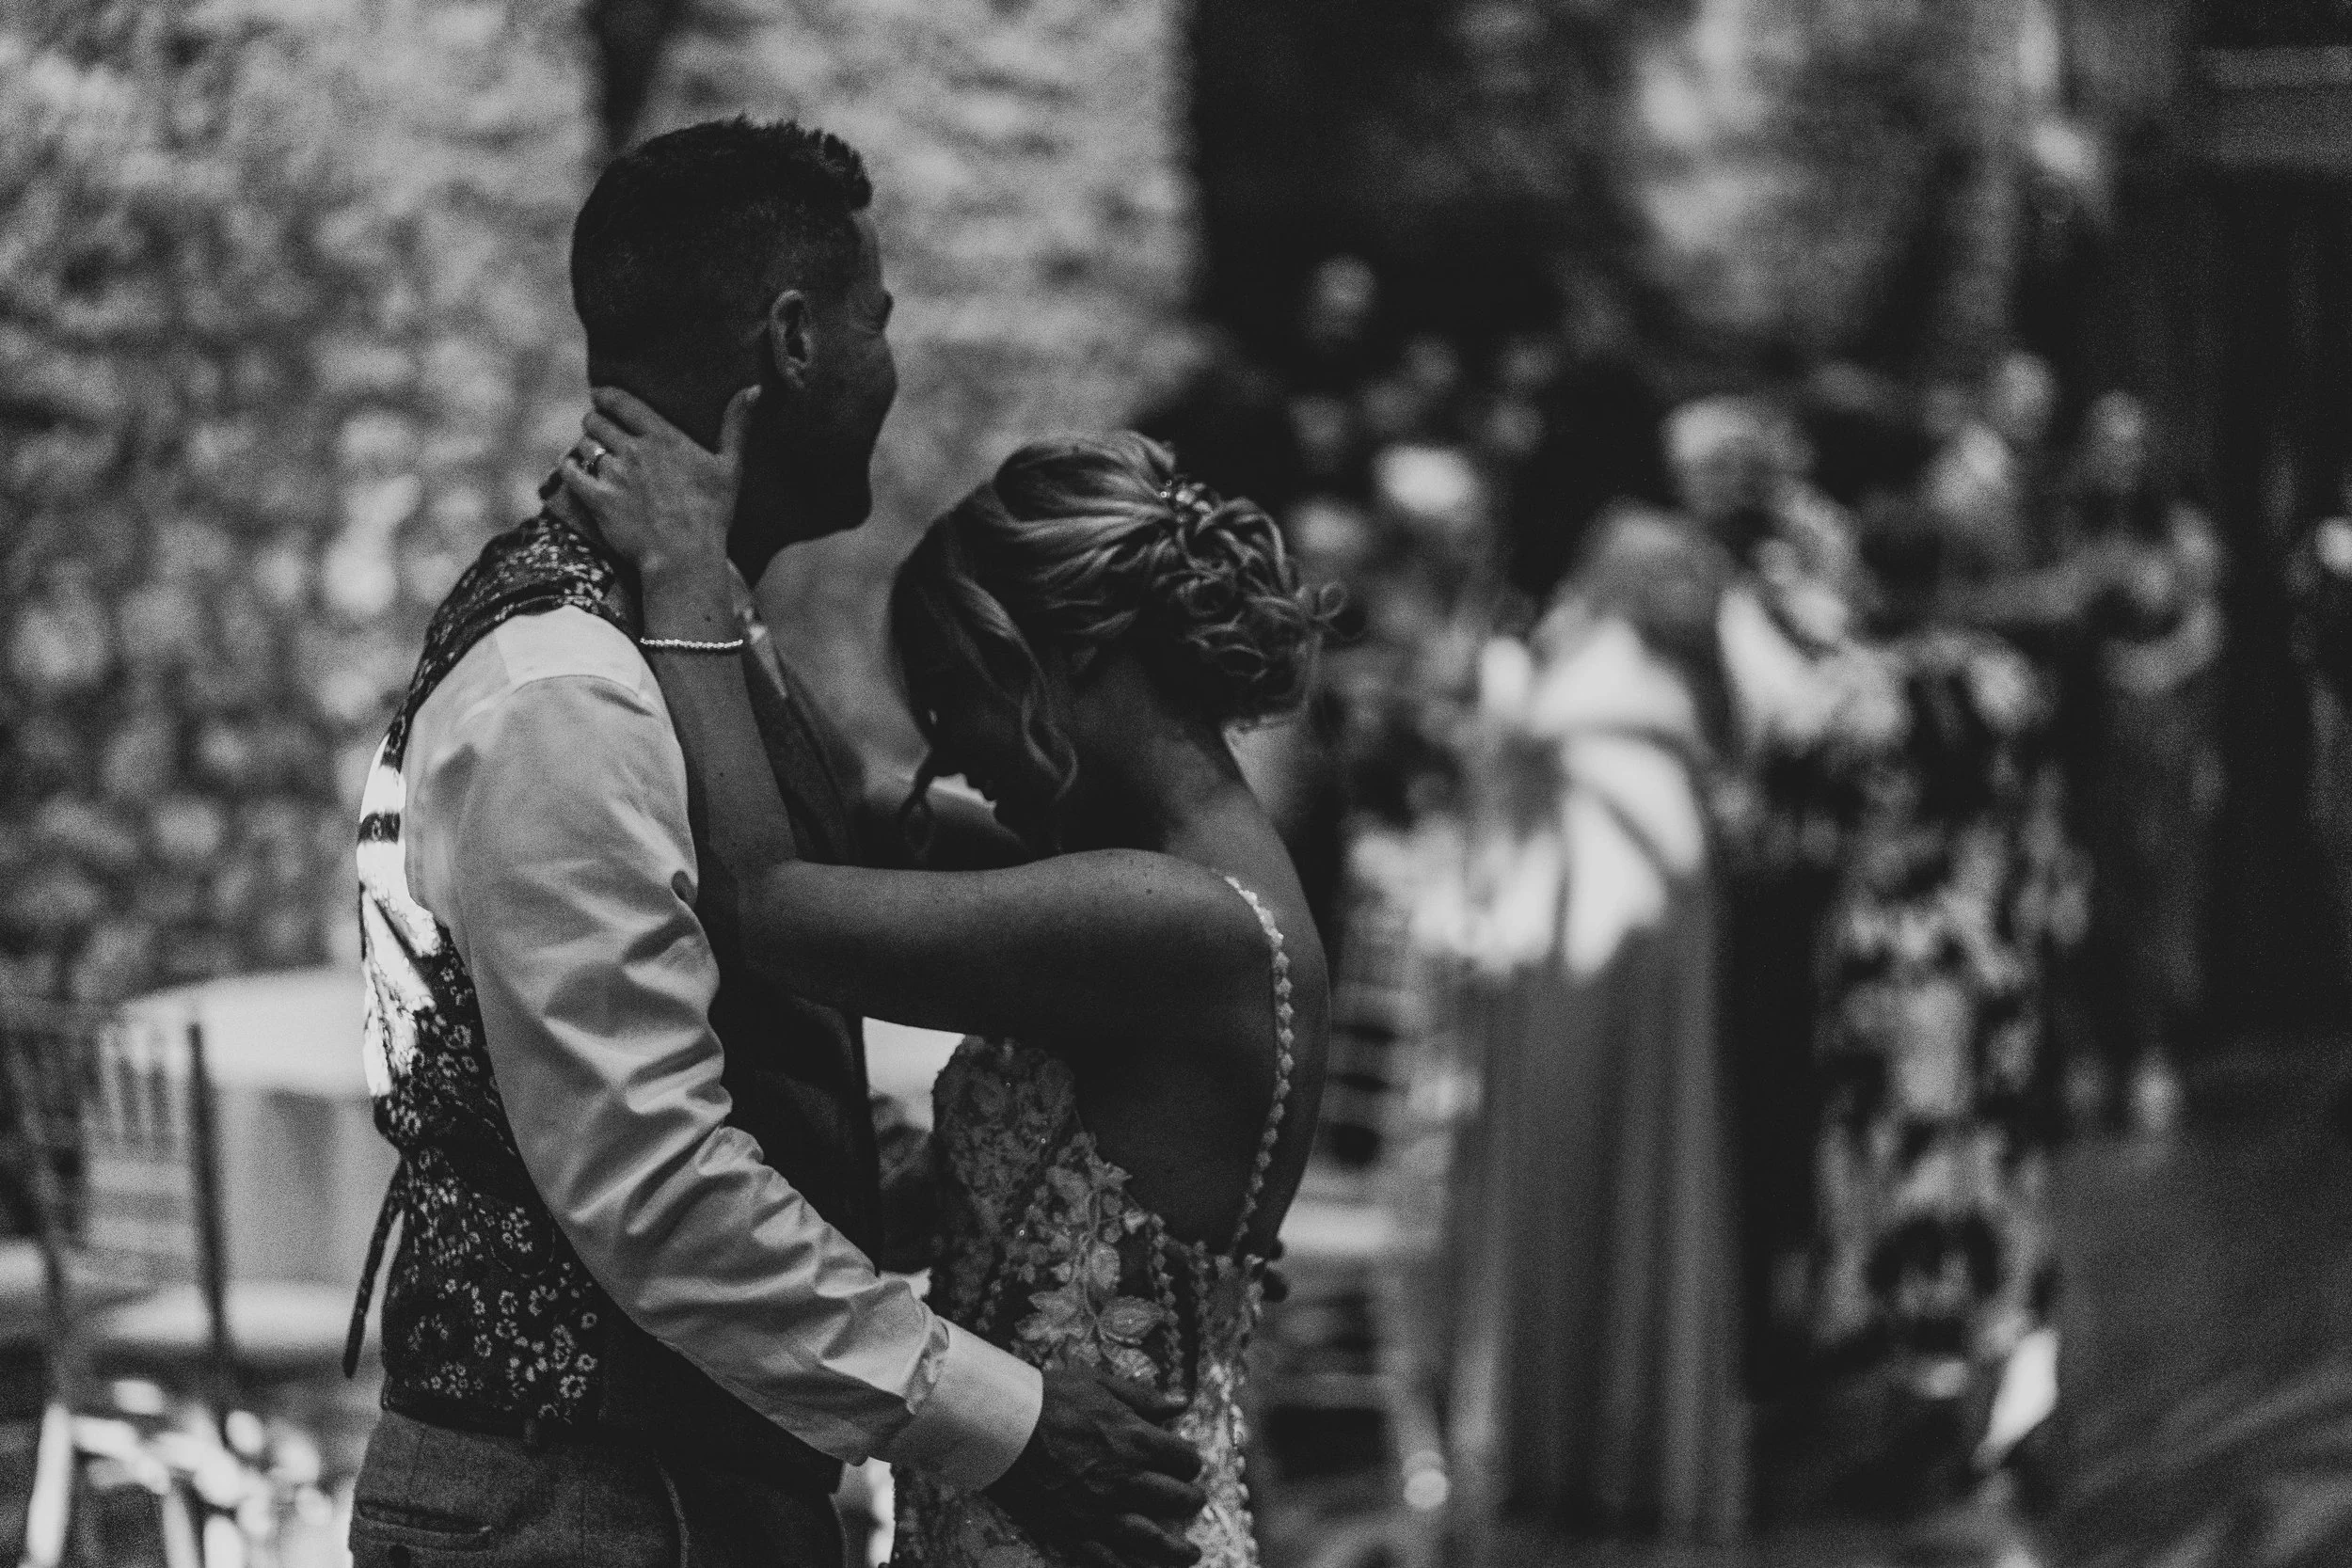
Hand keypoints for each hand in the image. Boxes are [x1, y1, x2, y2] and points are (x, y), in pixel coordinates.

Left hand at [551, 385, 756, 588]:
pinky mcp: (597, 500)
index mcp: (663, 437)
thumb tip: (755, 389)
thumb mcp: (731, 466)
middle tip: (597, 429)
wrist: (686, 557)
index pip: (621, 402)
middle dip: (594, 422)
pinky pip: (571, 473)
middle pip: (596, 421)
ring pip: (584, 445)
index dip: (605, 395)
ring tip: (591, 454)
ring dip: (585, 447)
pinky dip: (569, 469)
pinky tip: (573, 470)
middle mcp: (634, 449)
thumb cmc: (712, 513)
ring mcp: (613, 474)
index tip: (599, 396)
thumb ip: (736, 425)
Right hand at [985, 1367, 1205, 1567]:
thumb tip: (1182, 1402)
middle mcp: (1128, 1480)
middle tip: (1193, 1501)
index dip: (1189, 1460)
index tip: (1186, 1462)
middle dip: (1191, 1500)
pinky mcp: (1075, 1531)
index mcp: (1137, 1440)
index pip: (1185, 1458)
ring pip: (1154, 1539)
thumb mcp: (1100, 1383)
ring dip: (1178, 1549)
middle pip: (1177, 1498)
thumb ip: (1145, 1397)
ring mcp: (1102, 1511)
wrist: (1002, 1426)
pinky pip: (1109, 1560)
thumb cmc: (1050, 1398)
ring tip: (1192, 1553)